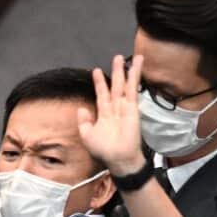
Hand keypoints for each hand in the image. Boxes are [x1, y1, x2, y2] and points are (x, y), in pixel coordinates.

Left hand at [78, 55, 147, 176]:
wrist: (117, 158)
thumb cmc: (103, 150)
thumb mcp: (87, 135)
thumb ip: (84, 122)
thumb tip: (81, 109)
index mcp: (104, 114)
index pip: (102, 94)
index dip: (99, 83)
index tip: (96, 71)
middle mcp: (115, 109)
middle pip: (115, 86)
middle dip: (115, 72)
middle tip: (116, 58)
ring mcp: (125, 107)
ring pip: (124, 85)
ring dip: (125, 71)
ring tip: (124, 57)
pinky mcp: (132, 107)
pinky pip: (133, 89)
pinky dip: (134, 77)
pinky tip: (136, 66)